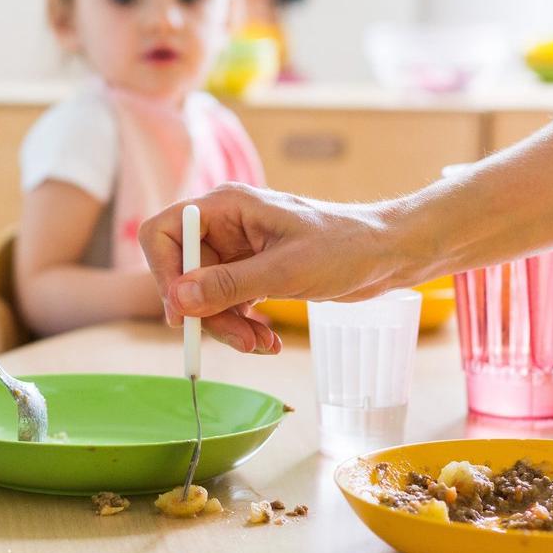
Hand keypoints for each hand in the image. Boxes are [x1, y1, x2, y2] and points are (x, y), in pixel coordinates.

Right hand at [138, 183, 407, 352]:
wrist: (388, 254)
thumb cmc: (345, 248)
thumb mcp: (286, 270)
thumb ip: (229, 285)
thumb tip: (177, 300)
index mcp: (227, 207)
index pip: (165, 232)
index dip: (164, 272)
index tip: (183, 312)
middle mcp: (226, 226)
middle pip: (184, 273)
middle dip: (206, 312)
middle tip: (239, 341)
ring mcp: (238, 251)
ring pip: (205, 295)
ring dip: (227, 326)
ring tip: (260, 346)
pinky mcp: (254, 273)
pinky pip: (228, 304)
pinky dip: (242, 327)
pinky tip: (268, 342)